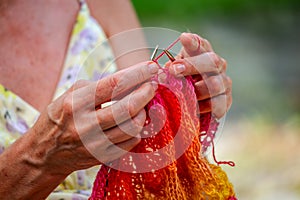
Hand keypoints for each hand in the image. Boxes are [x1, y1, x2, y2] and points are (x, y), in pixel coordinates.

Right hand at [26, 61, 158, 175]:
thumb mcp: (71, 94)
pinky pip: (130, 142)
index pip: (114, 85)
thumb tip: (132, 80)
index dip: (137, 74)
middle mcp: (85, 125)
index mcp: (75, 104)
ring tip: (141, 105)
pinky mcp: (102, 157)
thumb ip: (99, 86)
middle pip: (128, 108)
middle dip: (146, 93)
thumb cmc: (60, 116)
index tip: (151, 67)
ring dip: (143, 113)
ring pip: (133, 127)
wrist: (45, 152)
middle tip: (152, 85)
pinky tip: (133, 121)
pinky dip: (137, 129)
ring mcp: (95, 144)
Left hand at [168, 33, 231, 118]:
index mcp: (203, 53)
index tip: (183, 38)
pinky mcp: (226, 100)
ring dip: (197, 91)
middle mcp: (217, 65)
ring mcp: (224, 82)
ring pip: (216, 85)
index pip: (201, 43)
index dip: (193, 41)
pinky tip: (195, 109)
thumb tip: (168, 69)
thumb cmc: (181, 81)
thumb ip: (171, 68)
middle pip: (212, 61)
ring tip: (184, 95)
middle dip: (192, 65)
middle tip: (174, 70)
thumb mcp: (174, 71)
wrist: (193, 102)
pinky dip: (204, 107)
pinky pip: (218, 104)